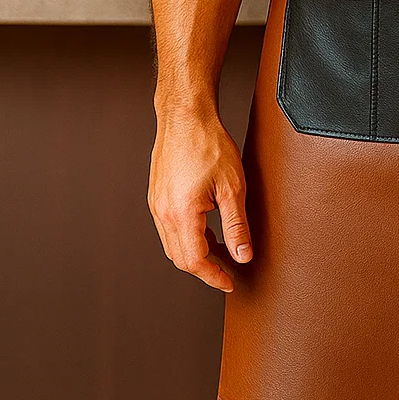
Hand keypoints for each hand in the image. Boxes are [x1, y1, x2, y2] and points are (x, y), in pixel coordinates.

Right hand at [148, 107, 251, 292]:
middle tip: (225, 270)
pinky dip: (185, 236)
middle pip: (180, 257)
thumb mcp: (232, 187)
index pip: (195, 261)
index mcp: (181, 213)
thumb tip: (243, 255)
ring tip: (219, 250)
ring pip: (172, 244)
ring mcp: (156, 203)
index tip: (228, 282)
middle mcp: (163, 212)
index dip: (213, 276)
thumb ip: (237, 226)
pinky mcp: (156, 195)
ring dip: (194, 253)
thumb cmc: (209, 144)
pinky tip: (204, 228)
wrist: (186, 116)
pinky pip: (168, 227)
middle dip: (203, 269)